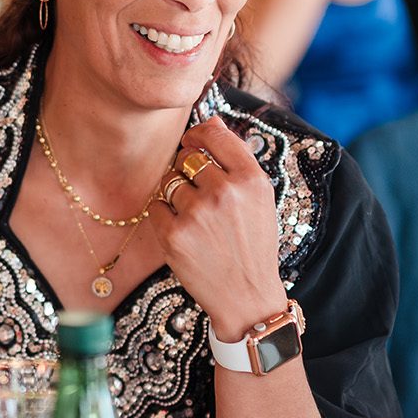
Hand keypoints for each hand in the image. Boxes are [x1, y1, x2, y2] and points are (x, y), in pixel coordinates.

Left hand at [148, 118, 287, 341]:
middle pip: (188, 157)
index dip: (198, 133)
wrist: (246, 296)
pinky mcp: (174, 235)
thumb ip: (238, 158)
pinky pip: (156, 206)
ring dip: (176, 194)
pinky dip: (165, 217)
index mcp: (251, 179)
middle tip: (201, 195)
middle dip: (188, 170)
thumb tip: (210, 121)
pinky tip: (184, 233)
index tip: (192, 141)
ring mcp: (197, 213)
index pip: (214, 133)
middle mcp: (225, 192)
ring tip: (196, 218)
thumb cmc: (252, 243)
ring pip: (169, 180)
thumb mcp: (260, 198)